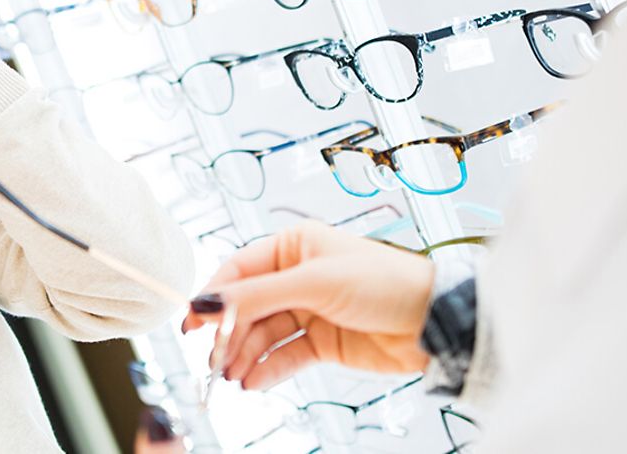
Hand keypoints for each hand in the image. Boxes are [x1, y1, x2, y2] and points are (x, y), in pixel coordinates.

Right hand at [181, 221, 435, 390]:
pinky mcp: (321, 342)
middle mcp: (297, 276)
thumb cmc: (385, 283)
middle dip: (228, 334)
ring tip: (232, 376)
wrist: (434, 321)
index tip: (192, 321)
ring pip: (262, 335)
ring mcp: (308, 310)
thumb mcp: (315, 283)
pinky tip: (252, 382)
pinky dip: (266, 370)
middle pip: (247, 307)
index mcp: (294, 245)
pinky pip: (284, 356)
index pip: (239, 270)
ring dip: (244, 356)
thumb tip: (208, 301)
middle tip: (212, 359)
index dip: (214, 296)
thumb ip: (257, 296)